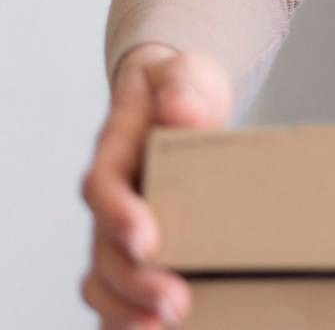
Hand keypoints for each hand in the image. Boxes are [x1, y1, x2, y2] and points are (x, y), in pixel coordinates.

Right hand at [79, 43, 231, 327]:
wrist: (173, 98)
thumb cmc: (181, 91)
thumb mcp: (187, 74)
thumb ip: (184, 85)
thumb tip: (179, 106)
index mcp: (115, 151)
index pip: (104, 186)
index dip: (119, 215)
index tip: (146, 239)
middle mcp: (109, 197)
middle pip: (104, 248)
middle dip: (135, 281)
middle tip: (174, 303)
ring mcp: (117, 228)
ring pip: (104, 279)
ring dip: (128, 309)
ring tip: (164, 326)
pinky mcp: (135, 249)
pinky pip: (118, 291)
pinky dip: (125, 317)